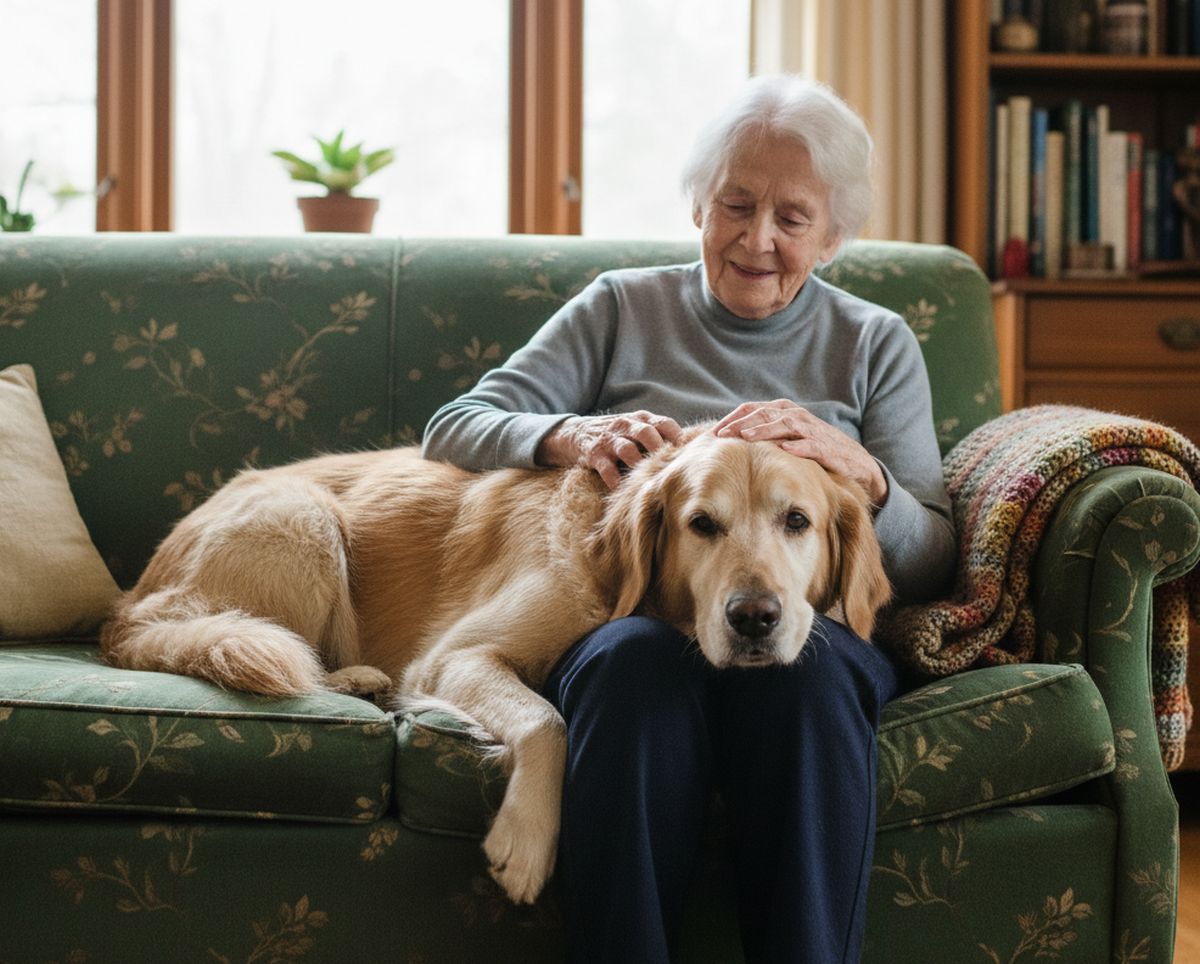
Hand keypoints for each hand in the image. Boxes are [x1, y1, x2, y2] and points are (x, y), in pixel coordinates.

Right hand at [536, 411, 682, 488]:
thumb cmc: (615, 435)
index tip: (690, 451)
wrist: (574, 433)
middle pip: (646, 433)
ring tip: (648, 479)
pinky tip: (621, 488)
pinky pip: (605, 466)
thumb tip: (690, 453)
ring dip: (638, 464)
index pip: (663, 422)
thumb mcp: (635, 428)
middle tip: (671, 468)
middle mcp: (625, 426)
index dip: (677, 436)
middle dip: (659, 449)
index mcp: (640, 419)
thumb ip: (657, 436)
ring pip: (627, 449)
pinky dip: (614, 478)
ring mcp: (609, 440)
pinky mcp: (593, 453)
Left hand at [713, 399, 887, 505]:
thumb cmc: (816, 451)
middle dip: (741, 423)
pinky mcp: (828, 448)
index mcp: (785, 413)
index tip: (713, 431)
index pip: (753, 409)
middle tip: (722, 434)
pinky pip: (812, 445)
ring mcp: (813, 431)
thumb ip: (765, 436)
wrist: (857, 464)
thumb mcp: (788, 440)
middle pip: (765, 414)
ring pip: (785, 425)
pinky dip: (799, 446)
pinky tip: (785, 450)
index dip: (733, 418)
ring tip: (746, 437)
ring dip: (765, 430)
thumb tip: (731, 441)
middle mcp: (797, 417)